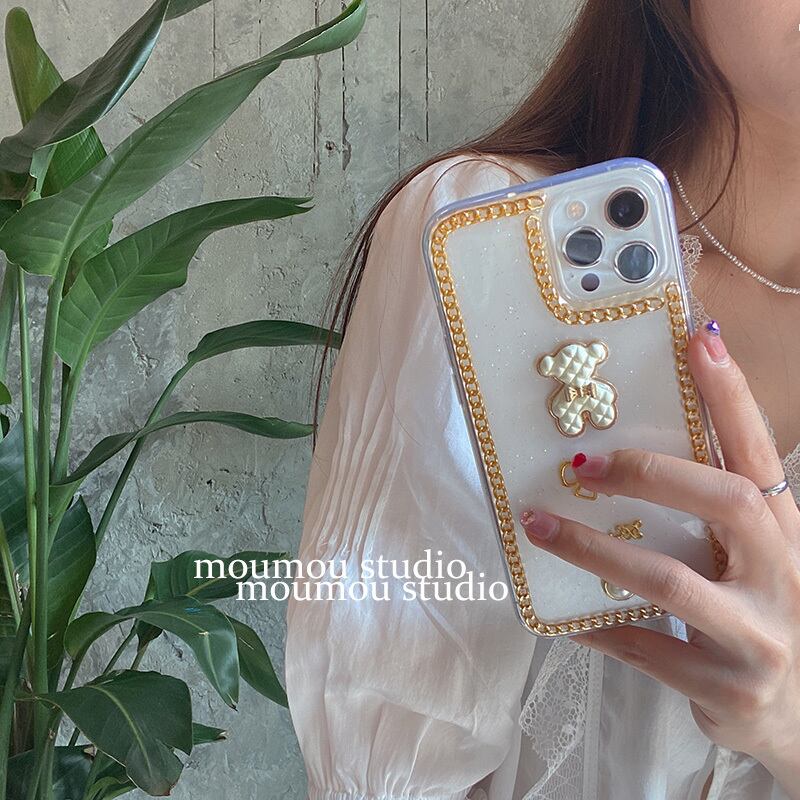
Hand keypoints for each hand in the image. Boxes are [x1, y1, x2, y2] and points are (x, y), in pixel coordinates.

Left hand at [519, 323, 799, 795]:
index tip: (697, 339)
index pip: (757, 453)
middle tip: (581, 463)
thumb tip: (625, 450)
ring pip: (666, 580)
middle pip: (722, 502)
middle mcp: (783, 576)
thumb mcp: (750, 557)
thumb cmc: (761, 614)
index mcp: (784, 532)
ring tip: (538, 524)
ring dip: (592, 549)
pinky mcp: (725, 688)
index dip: (730, 396)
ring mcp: (758, 636)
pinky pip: (642, 647)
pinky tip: (556, 612)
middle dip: (647, 473)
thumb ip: (708, 510)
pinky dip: (592, 625)